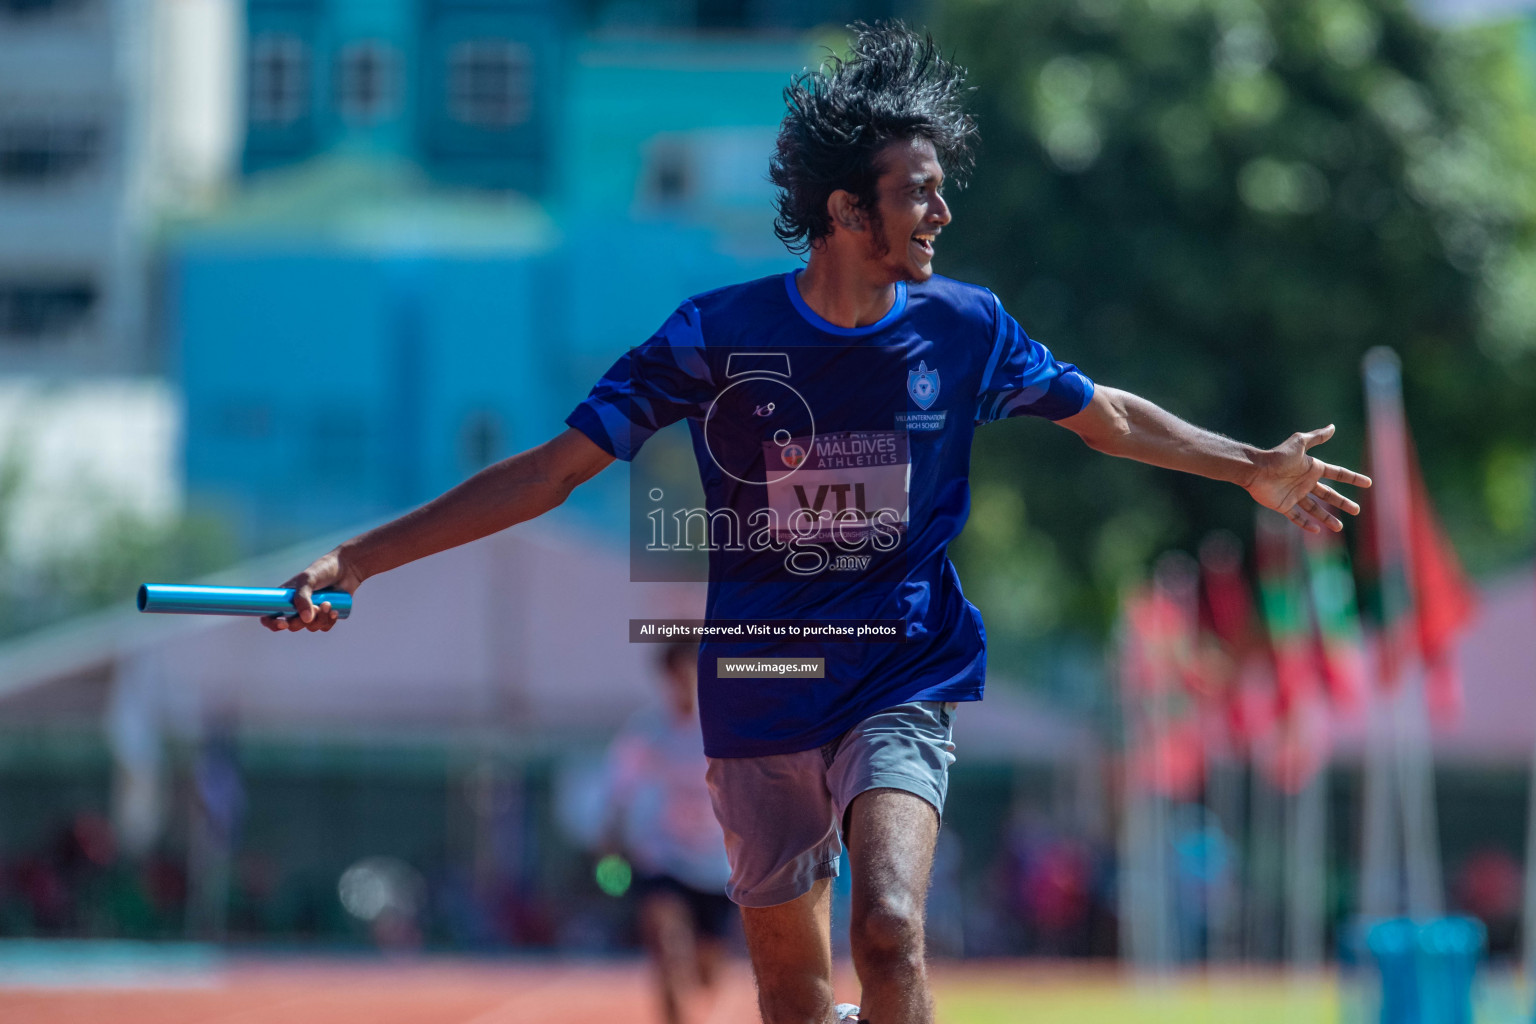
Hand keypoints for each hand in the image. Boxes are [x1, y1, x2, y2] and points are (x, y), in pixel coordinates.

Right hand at [259, 547, 363, 632]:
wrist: (346, 568)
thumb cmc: (322, 570)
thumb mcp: (308, 579)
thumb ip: (303, 597)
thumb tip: (306, 619)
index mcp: (285, 598)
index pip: (270, 616)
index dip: (272, 623)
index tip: (283, 624)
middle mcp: (296, 607)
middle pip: (292, 626)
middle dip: (303, 620)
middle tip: (316, 607)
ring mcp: (311, 612)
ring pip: (310, 627)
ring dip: (320, 619)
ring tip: (328, 603)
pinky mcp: (326, 615)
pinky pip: (324, 627)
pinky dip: (329, 621)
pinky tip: (335, 610)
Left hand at [1245, 425, 1371, 533]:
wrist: (1255, 469)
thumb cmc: (1278, 456)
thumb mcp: (1299, 443)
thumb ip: (1316, 437)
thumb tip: (1333, 426)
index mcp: (1312, 468)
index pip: (1337, 473)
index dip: (1352, 478)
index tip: (1368, 483)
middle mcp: (1305, 482)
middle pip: (1329, 495)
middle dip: (1343, 503)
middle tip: (1357, 511)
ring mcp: (1295, 495)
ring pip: (1315, 509)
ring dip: (1327, 518)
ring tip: (1339, 528)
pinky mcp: (1284, 505)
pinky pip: (1297, 517)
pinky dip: (1305, 524)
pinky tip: (1316, 530)